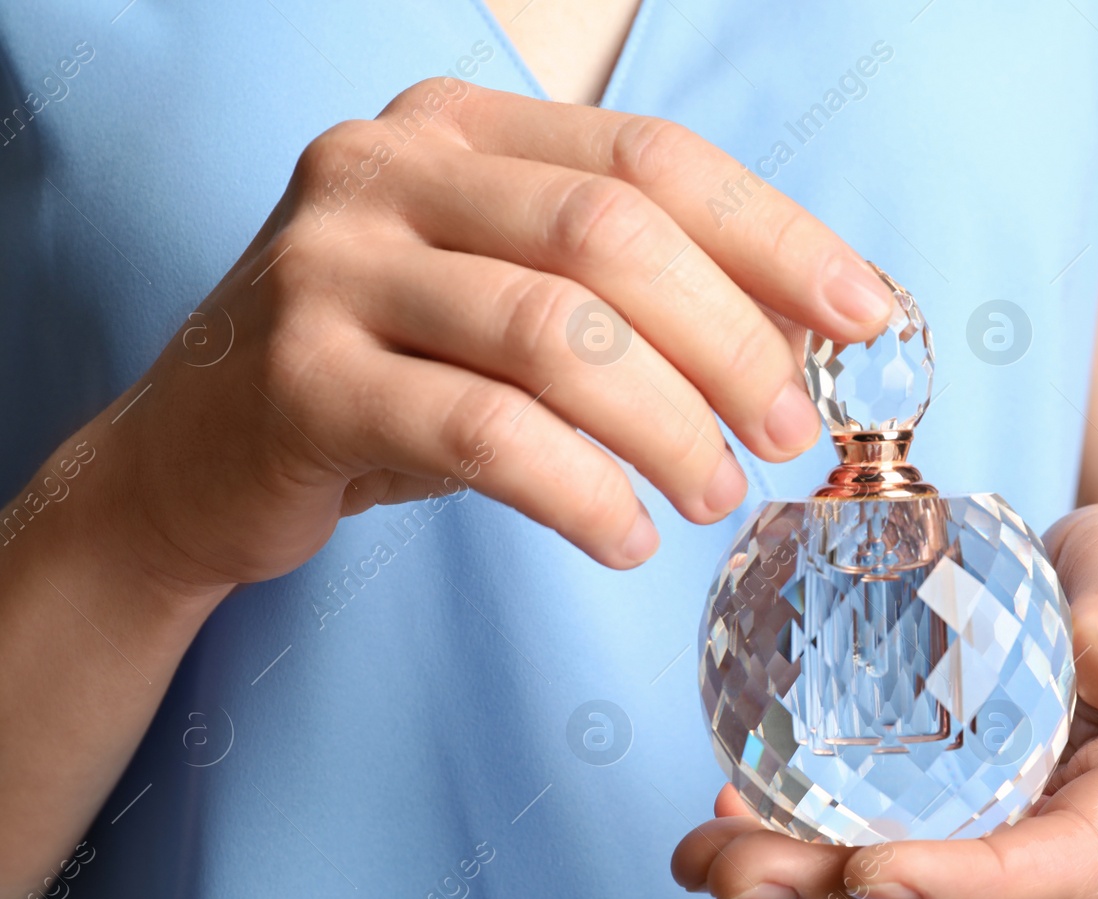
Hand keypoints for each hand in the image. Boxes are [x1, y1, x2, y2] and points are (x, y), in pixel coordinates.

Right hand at [94, 79, 892, 589]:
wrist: (196, 452)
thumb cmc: (388, 374)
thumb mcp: (506, 302)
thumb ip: (628, 293)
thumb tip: (808, 330)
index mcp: (457, 126)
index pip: (650, 156)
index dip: (773, 235)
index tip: (865, 315)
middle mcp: (385, 169)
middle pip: (611, 234)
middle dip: (731, 341)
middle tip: (791, 432)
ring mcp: (329, 266)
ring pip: (554, 332)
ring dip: (668, 426)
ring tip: (718, 496)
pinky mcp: (300, 379)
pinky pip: (482, 433)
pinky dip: (579, 491)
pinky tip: (625, 537)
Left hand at [670, 502, 1097, 898]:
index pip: (1072, 861)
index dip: (967, 880)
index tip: (866, 870)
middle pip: (980, 890)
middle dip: (845, 888)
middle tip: (730, 868)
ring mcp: (1064, 860)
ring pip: (936, 880)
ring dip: (815, 870)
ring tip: (708, 849)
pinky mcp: (1012, 839)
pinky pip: (921, 847)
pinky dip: (829, 836)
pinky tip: (743, 813)